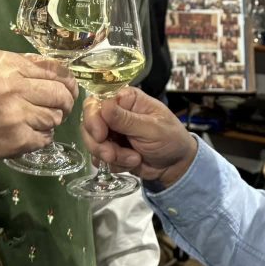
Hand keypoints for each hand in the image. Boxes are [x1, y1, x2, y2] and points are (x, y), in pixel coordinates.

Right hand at [0, 49, 78, 197]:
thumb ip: (13, 67)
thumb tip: (53, 71)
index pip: (51, 67)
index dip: (65, 79)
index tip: (68, 86)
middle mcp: (9, 84)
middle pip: (60, 91)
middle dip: (65, 101)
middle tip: (61, 107)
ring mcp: (14, 112)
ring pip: (56, 115)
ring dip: (51, 121)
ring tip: (33, 122)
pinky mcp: (16, 139)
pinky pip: (46, 137)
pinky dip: (40, 138)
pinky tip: (24, 136)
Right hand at [82, 88, 196, 188]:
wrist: (176, 166)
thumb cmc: (171, 139)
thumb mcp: (152, 129)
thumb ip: (127, 120)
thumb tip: (104, 106)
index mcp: (127, 99)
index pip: (97, 102)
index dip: (94, 119)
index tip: (101, 136)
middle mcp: (115, 113)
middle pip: (89, 123)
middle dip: (99, 144)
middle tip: (113, 155)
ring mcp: (111, 132)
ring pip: (91, 143)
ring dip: (110, 156)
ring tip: (134, 159)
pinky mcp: (110, 149)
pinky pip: (99, 158)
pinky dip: (114, 164)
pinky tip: (132, 163)